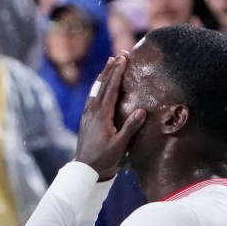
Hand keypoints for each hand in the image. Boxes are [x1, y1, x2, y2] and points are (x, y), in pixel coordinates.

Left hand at [74, 55, 145, 180]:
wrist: (85, 169)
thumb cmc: (104, 158)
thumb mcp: (120, 145)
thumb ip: (130, 127)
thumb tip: (141, 111)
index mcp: (102, 114)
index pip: (111, 88)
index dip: (118, 72)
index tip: (123, 59)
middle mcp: (93, 111)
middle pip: (103, 85)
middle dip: (111, 70)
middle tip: (119, 56)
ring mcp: (87, 115)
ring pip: (96, 91)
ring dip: (103, 77)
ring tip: (108, 65)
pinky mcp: (85, 120)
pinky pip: (91, 98)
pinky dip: (97, 88)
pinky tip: (98, 87)